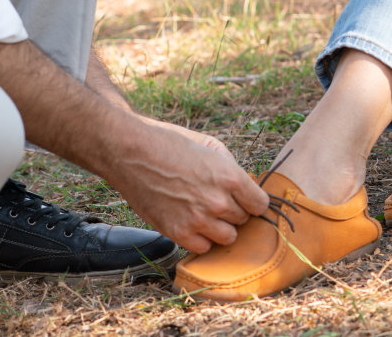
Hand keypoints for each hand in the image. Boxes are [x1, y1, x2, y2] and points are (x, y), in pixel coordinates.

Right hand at [102, 116, 269, 253]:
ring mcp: (198, 220)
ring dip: (221, 227)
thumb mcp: (208, 144)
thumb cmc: (169, 143)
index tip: (245, 199)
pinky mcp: (178, 233)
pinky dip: (201, 238)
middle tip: (216, 200)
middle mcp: (218, 201)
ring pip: (228, 238)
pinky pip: (204, 247)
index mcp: (229, 176)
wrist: (131, 153)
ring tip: (206, 213)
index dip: (253, 201)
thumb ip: (231, 167)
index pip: (261, 204)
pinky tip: (192, 223)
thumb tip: (245, 186)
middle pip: (244, 220)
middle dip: (234, 211)